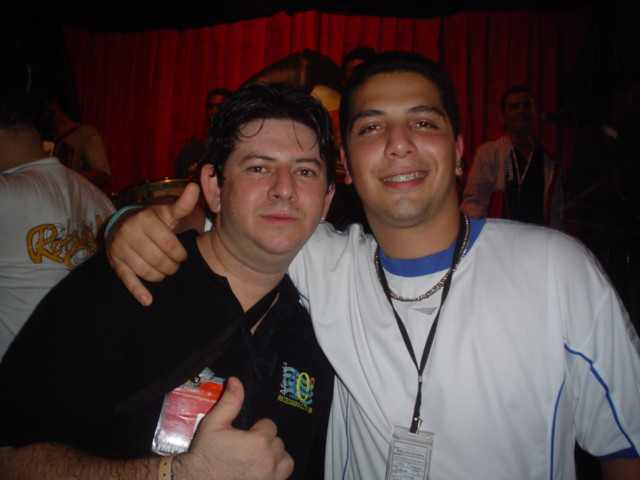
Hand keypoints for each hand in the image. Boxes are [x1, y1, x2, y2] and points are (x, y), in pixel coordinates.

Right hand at [106, 183, 200, 305]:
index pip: (169, 243)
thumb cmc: (151, 221)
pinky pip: (127, 280)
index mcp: (144, 219)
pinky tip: (147, 300)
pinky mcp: (115, 263)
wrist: (121, 226)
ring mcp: (120, 249)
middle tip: (175, 265)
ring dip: (160, 276)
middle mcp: (129, 233)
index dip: (180, 253)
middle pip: (158, 259)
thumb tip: (195, 186)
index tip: (182, 255)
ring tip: (165, 272)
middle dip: (171, 266)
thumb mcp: (166, 212)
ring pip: (146, 271)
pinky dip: (138, 291)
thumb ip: (183, 204)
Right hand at [174, 377, 293, 479]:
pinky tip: (260, 471)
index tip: (245, 435)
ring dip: (275, 458)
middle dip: (265, 442)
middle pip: (278, 443)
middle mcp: (268, 462)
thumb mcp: (214, 424)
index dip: (257, 428)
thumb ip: (230, 402)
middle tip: (247, 448)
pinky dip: (275, 473)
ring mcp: (270, 478)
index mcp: (258, 442)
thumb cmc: (205, 454)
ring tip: (257, 459)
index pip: (270, 426)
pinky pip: (283, 476)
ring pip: (285, 460)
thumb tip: (236, 381)